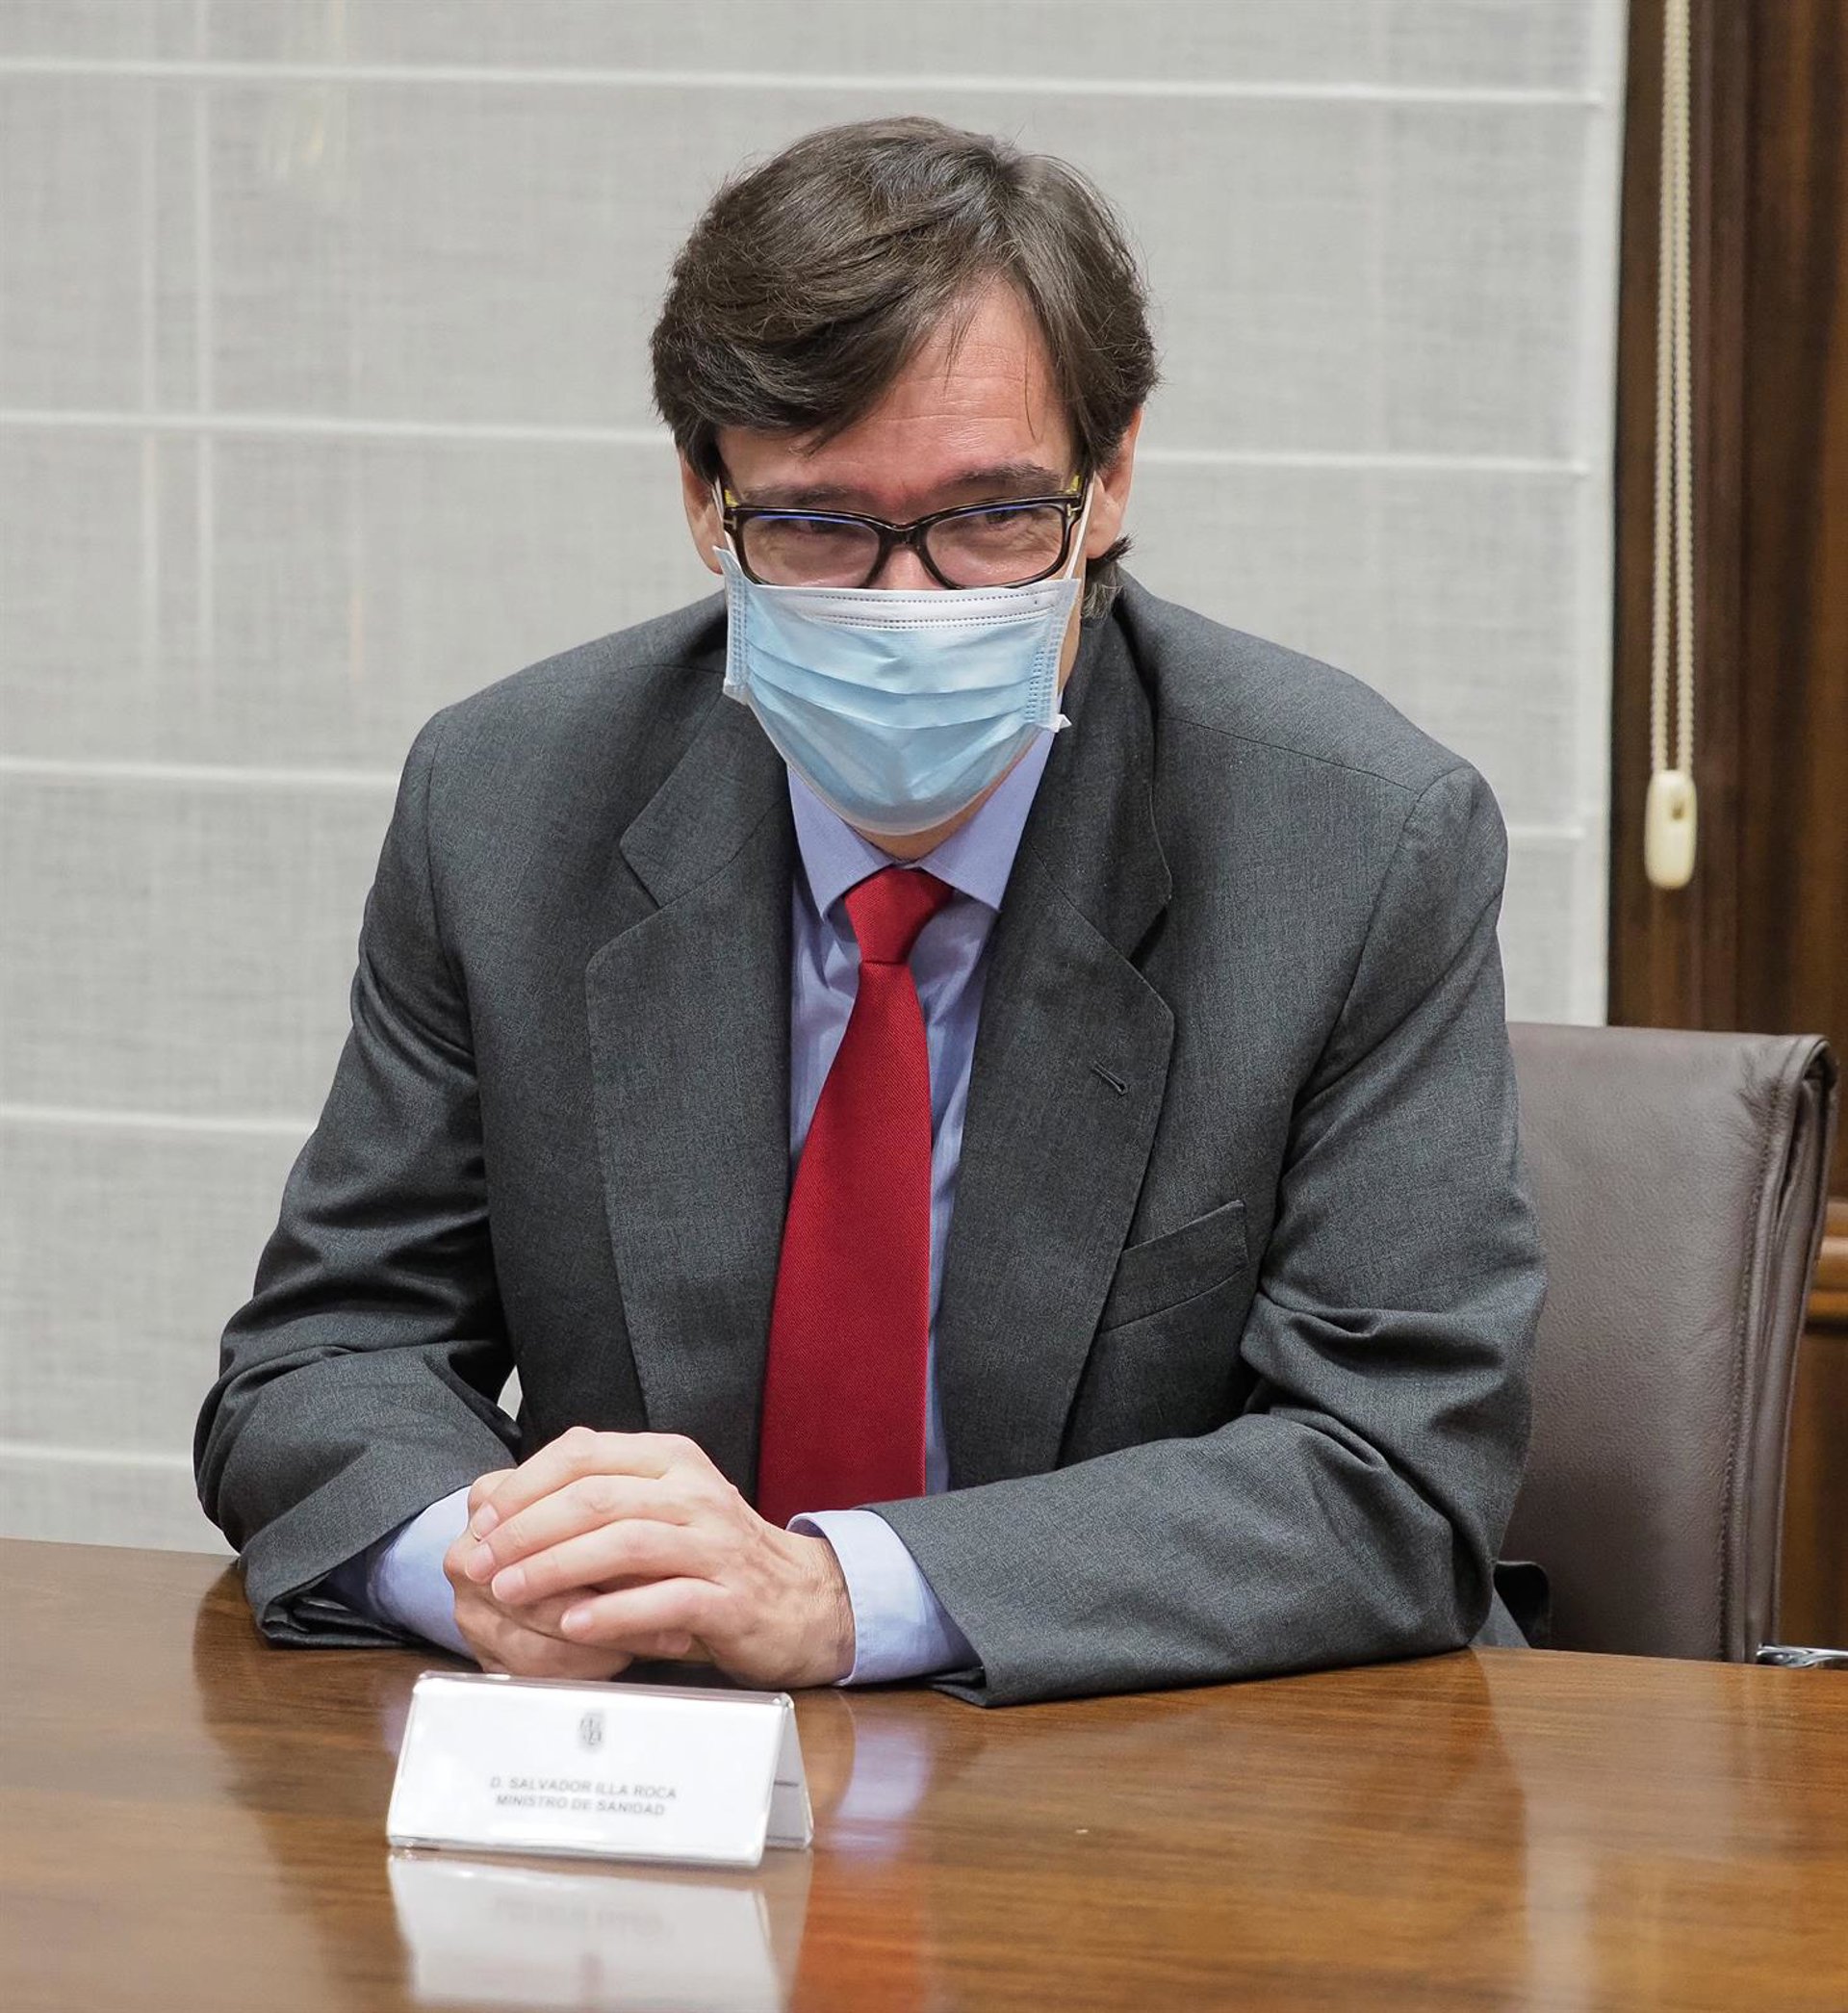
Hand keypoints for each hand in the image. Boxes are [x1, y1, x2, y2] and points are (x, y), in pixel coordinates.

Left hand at [459, 1428, 855, 1688]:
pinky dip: (613, 1613)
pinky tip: (574, 1627)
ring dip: (557, 1568)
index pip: (582, 1452)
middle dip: (526, 1531)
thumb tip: (495, 1504)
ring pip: (626, 1543)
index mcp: (670, 1459)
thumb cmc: (709, 1558)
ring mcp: (716, 1544)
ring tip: (511, 1592)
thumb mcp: (655, 1510)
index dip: (523, 1485)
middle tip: (479, 1562)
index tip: (481, 1521)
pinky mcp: (730, 1598)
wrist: (800, 1600)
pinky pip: (664, 1601)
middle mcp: (694, 1492)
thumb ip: (593, 1501)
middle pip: (595, 1497)